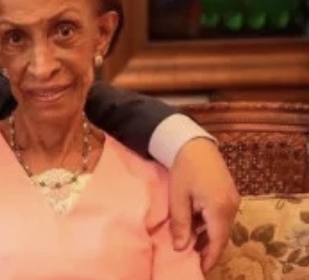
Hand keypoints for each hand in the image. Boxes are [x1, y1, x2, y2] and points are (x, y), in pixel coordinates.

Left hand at [169, 138, 239, 271]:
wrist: (194, 144)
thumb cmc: (183, 169)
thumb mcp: (178, 197)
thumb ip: (180, 224)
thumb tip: (180, 248)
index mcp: (219, 208)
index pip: (217, 241)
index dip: (209, 257)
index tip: (201, 269)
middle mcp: (232, 206)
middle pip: (222, 236)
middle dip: (209, 249)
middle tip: (195, 261)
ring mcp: (233, 200)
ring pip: (222, 227)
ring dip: (209, 237)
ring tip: (192, 247)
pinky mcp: (230, 195)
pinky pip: (222, 217)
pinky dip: (211, 226)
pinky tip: (197, 229)